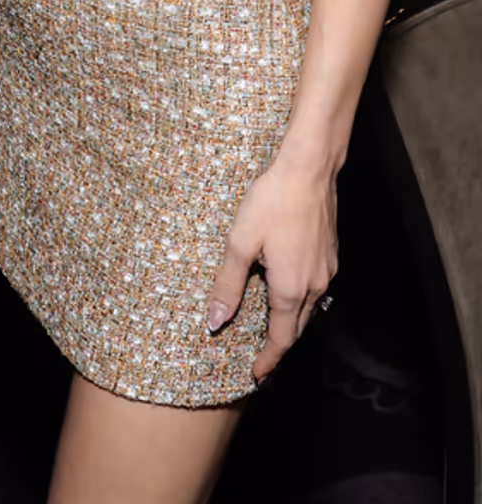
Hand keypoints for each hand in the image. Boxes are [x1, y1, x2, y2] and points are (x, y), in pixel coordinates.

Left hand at [207, 158, 335, 382]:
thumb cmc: (271, 201)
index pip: (281, 339)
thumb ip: (228, 284)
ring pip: (309, 309)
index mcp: (290, 288)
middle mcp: (314, 285)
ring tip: (272, 328)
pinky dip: (301, 301)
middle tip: (262, 359)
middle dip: (280, 346)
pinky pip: (316, 289)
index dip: (269, 360)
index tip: (257, 375)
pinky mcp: (330, 255)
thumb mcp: (240, 242)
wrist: (308, 171)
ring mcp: (326, 270)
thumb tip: (216, 321)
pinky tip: (288, 290)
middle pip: (297, 329)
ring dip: (291, 323)